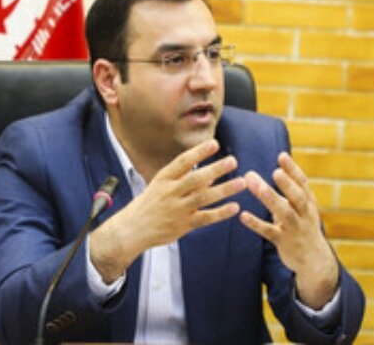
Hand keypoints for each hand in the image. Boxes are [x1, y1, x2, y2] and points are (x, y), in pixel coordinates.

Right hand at [90, 139, 245, 282]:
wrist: (132, 229)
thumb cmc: (149, 205)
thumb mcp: (162, 187)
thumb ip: (185, 180)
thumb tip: (211, 175)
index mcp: (164, 179)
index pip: (183, 162)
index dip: (199, 152)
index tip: (214, 144)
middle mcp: (170, 192)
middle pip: (196, 178)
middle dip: (215, 169)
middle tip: (233, 161)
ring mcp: (177, 209)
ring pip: (203, 197)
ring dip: (224, 190)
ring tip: (241, 183)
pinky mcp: (182, 225)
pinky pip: (204, 218)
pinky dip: (220, 213)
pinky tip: (234, 207)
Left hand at [239, 152, 338, 308]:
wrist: (314, 259)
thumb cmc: (302, 226)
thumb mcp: (301, 207)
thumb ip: (288, 190)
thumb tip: (271, 170)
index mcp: (308, 203)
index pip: (303, 184)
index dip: (293, 170)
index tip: (282, 155)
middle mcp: (304, 214)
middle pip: (297, 197)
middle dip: (287, 184)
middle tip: (275, 171)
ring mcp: (294, 229)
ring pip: (285, 213)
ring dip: (271, 199)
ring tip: (258, 187)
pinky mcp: (283, 242)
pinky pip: (269, 232)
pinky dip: (256, 223)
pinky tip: (243, 215)